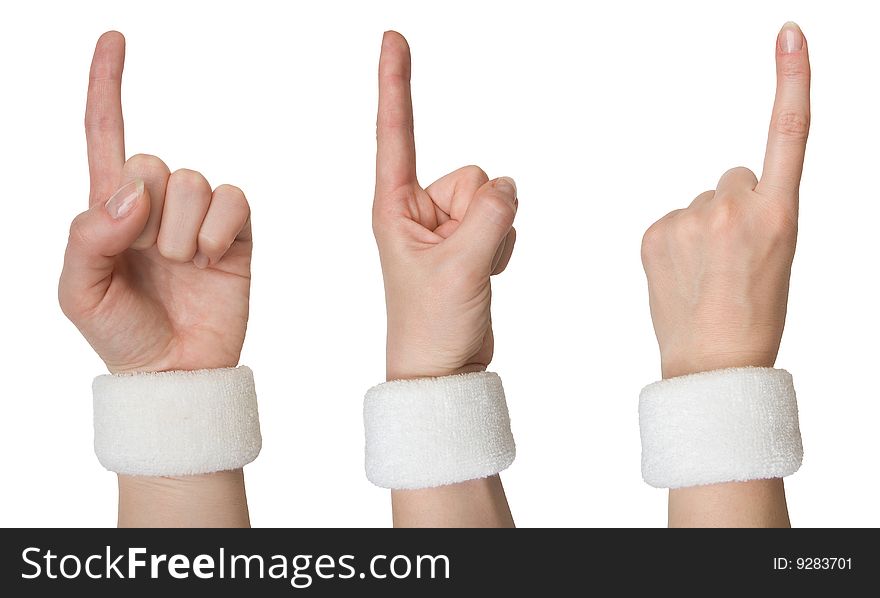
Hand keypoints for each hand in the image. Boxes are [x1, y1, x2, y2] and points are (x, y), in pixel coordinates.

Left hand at [59, 32, 251, 373]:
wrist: (176, 371)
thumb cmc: (122, 333)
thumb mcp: (79, 292)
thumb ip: (88, 235)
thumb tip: (133, 194)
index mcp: (110, 209)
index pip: (105, 135)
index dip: (106, 87)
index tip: (115, 39)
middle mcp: (155, 205)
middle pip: (153, 160)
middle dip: (148, 213)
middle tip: (150, 257)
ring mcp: (198, 217)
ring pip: (194, 181)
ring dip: (182, 232)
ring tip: (181, 266)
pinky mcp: (236, 232)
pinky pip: (234, 200)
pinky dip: (218, 230)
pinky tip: (211, 258)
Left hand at [373, 31, 517, 380]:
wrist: (443, 367)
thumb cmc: (430, 325)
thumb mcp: (459, 269)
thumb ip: (489, 216)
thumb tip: (506, 184)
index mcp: (394, 207)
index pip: (395, 134)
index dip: (395, 85)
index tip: (391, 38)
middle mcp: (418, 208)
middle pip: (470, 174)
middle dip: (481, 216)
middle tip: (462, 261)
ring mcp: (446, 223)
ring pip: (492, 196)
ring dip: (494, 234)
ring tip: (469, 272)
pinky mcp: (470, 238)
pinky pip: (503, 217)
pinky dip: (502, 245)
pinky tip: (482, 274)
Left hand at [641, 22, 809, 378]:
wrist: (714, 360)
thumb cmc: (754, 312)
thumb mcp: (779, 254)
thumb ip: (756, 211)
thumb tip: (719, 195)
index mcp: (779, 214)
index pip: (788, 134)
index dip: (791, 80)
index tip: (789, 35)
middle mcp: (734, 207)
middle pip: (730, 178)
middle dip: (731, 207)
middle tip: (732, 256)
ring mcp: (690, 220)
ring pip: (698, 202)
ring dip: (701, 228)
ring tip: (706, 273)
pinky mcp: (654, 232)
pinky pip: (668, 221)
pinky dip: (673, 241)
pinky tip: (682, 274)